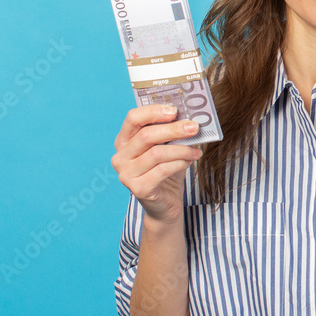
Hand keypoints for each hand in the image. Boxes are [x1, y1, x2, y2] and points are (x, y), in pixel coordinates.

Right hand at [111, 104, 202, 223]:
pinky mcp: (138, 189)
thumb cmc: (165, 173)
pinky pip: (162, 170)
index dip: (153, 112)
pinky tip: (189, 161)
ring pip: (156, 153)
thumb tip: (188, 118)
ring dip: (181, 149)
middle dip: (173, 129)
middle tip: (194, 127)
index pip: (133, 118)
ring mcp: (126, 174)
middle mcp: (120, 157)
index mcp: (123, 141)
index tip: (175, 110)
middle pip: (146, 135)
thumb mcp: (166, 148)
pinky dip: (179, 163)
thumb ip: (170, 133)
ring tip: (196, 151)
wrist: (164, 206)